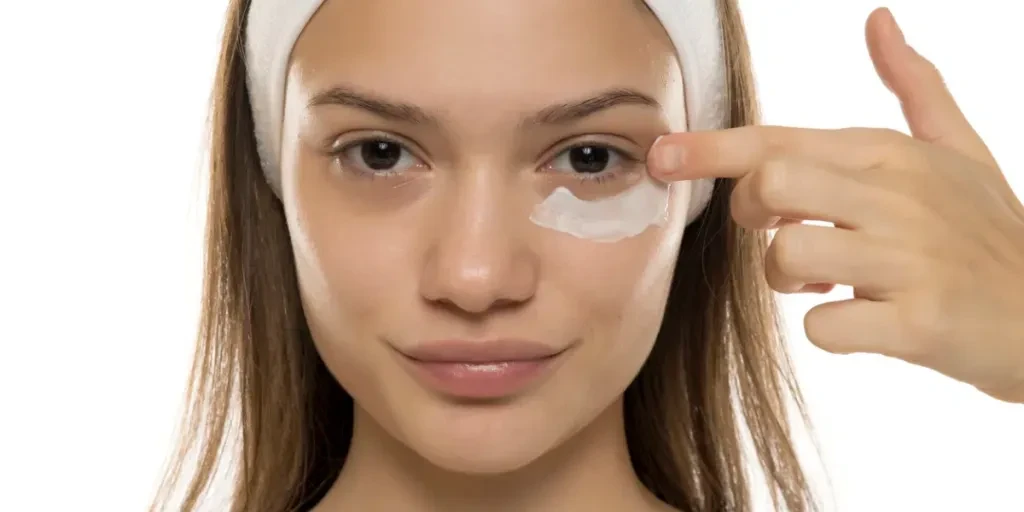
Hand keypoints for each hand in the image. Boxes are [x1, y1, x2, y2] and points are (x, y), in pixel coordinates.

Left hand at [648, 8, 1023, 402]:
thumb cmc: (989, 231)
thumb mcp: (962, 149)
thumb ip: (914, 85)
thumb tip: (879, 20)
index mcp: (893, 153)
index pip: (780, 139)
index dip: (710, 148)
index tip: (660, 156)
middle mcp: (899, 196)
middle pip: (770, 184)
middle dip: (751, 216)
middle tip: (780, 234)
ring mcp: (911, 260)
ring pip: (787, 255)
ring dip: (785, 281)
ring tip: (824, 284)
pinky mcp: (921, 323)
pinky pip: (824, 328)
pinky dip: (828, 332)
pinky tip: (861, 321)